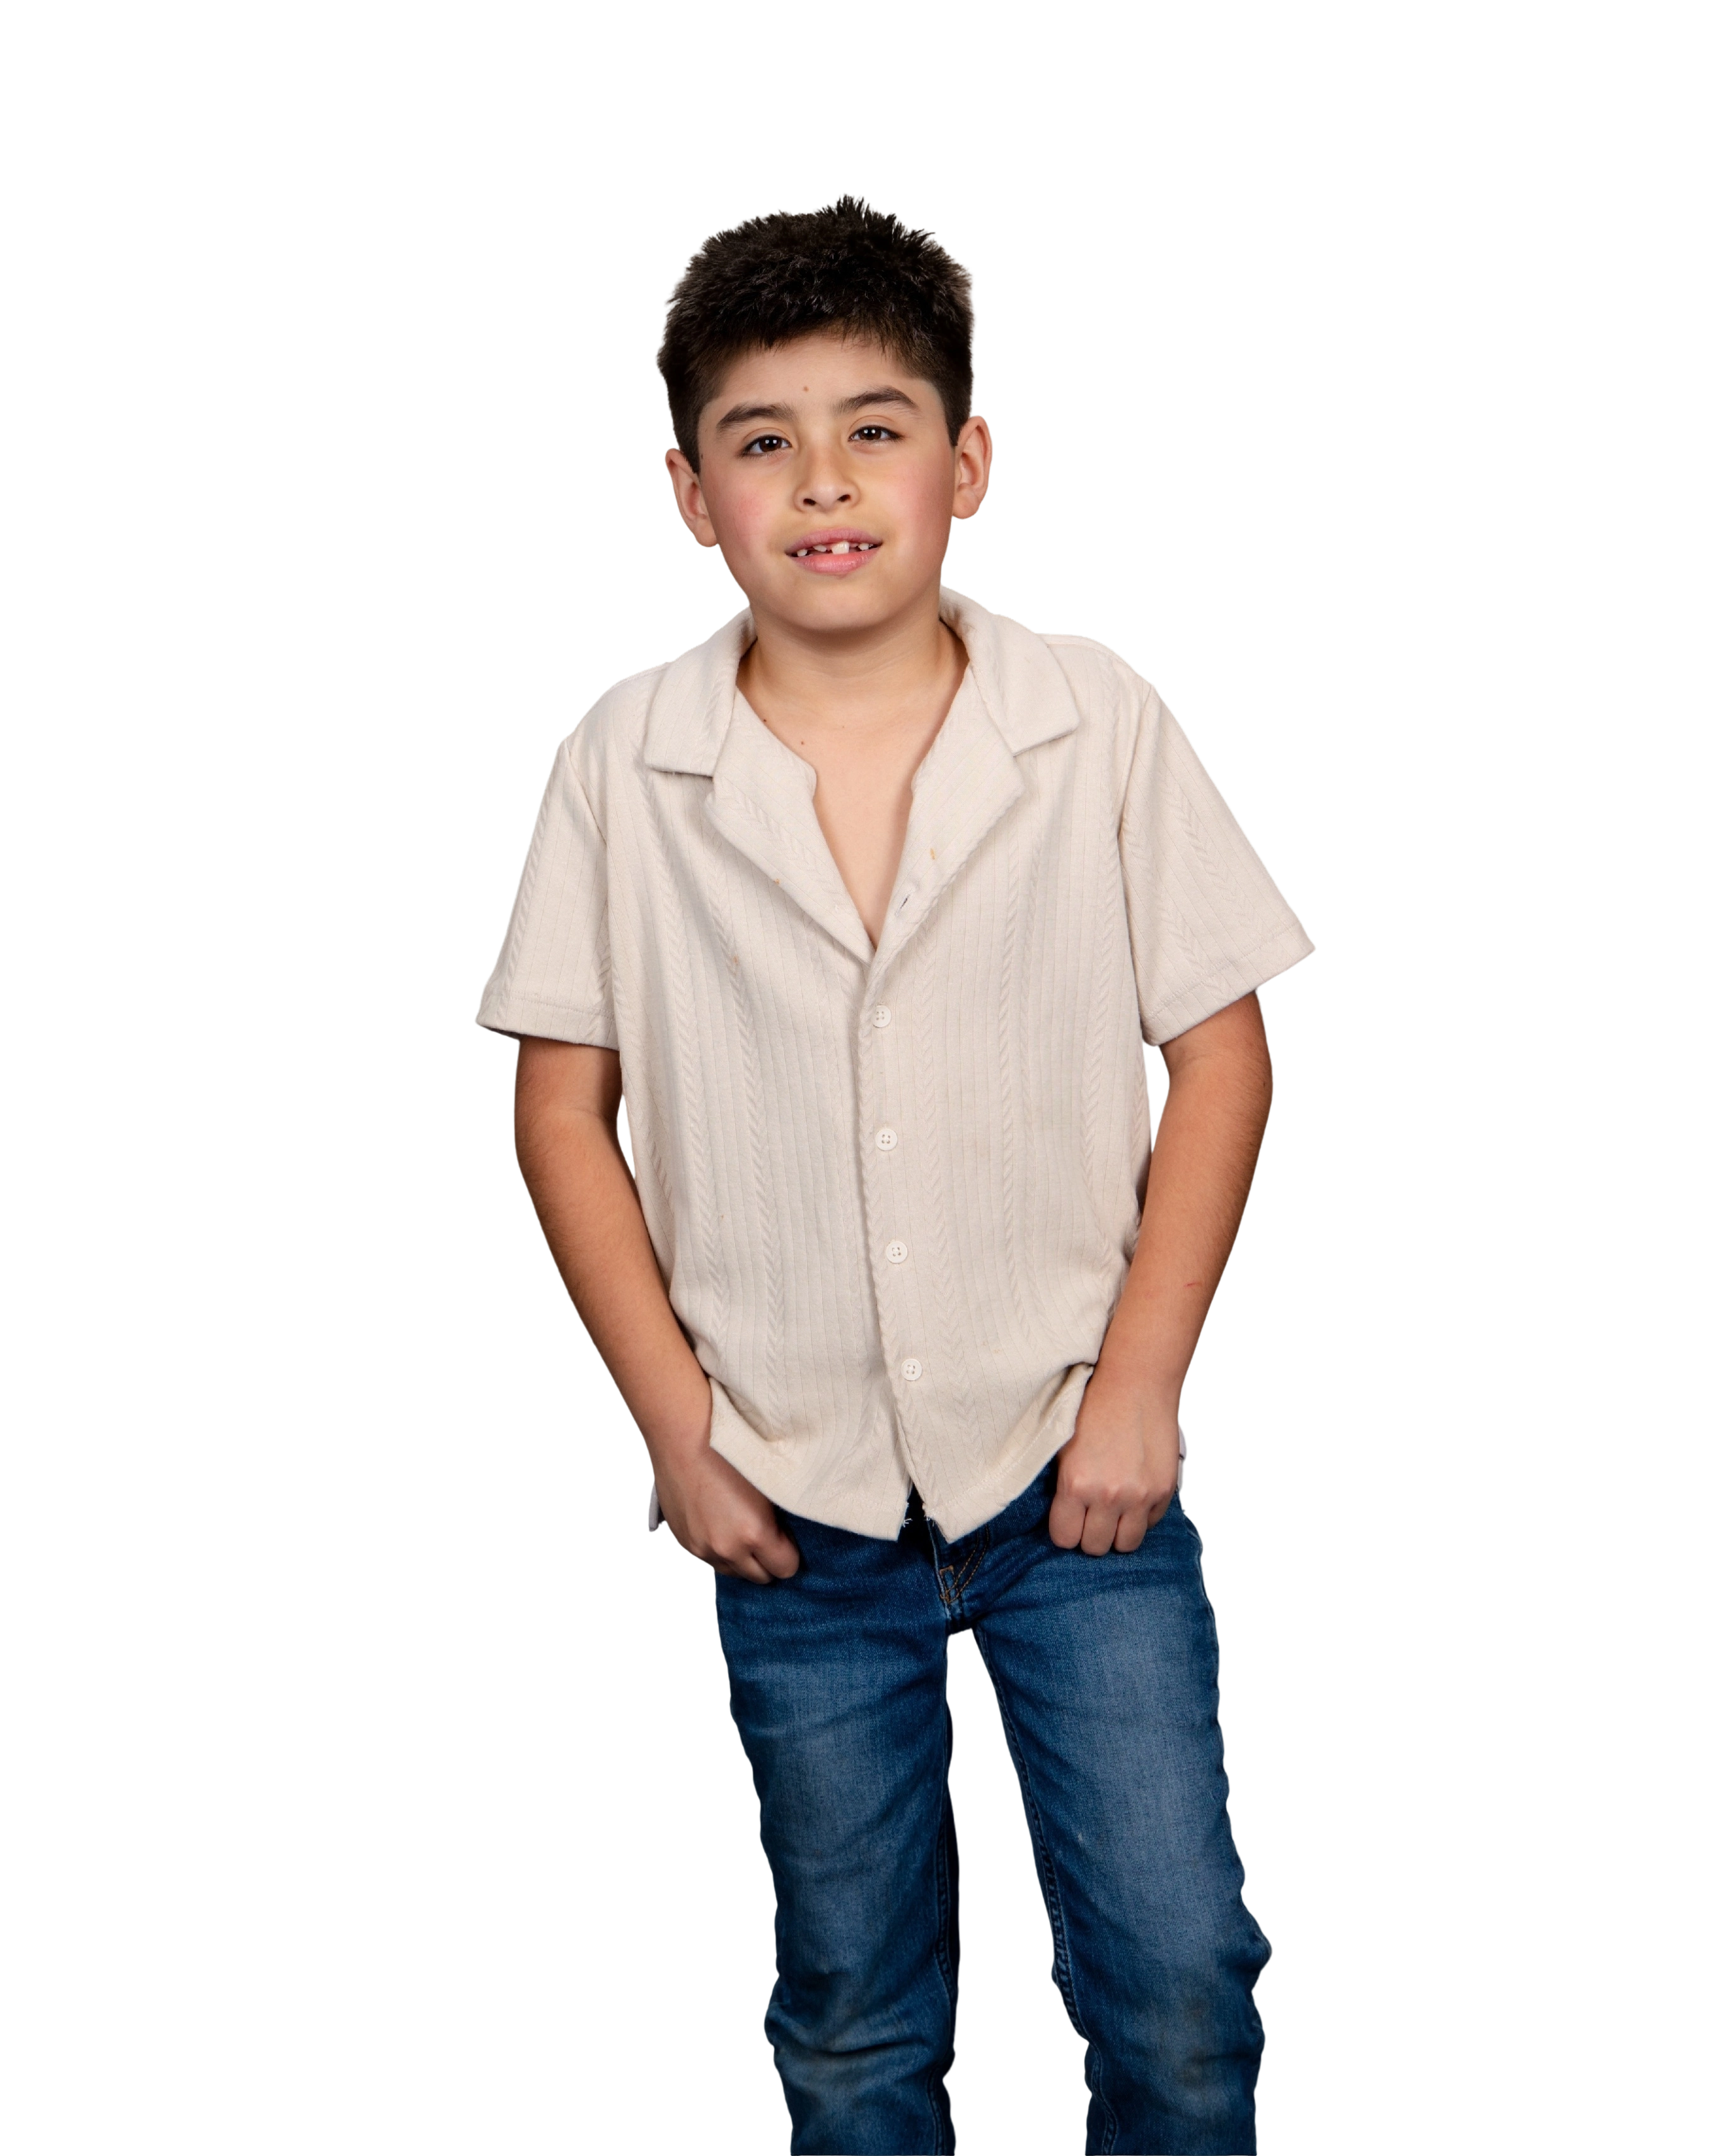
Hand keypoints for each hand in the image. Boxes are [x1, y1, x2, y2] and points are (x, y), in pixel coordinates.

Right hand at [650, 1413, 800, 1582]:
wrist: (684, 1435)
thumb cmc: (729, 1450)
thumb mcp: (769, 1482)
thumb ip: (779, 1517)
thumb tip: (787, 1533)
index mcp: (754, 1533)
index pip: (786, 1569)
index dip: (789, 1553)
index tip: (786, 1536)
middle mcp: (727, 1548)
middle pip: (760, 1577)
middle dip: (767, 1559)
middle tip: (766, 1532)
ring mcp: (703, 1548)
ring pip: (733, 1572)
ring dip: (742, 1558)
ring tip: (741, 1526)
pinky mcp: (685, 1542)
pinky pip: (710, 1560)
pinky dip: (719, 1550)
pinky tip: (720, 1523)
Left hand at [1048, 1368, 1181, 1555]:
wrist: (1136, 1384)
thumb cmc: (1095, 1410)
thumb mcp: (1064, 1448)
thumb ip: (1063, 1487)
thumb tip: (1064, 1519)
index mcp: (1076, 1484)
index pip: (1064, 1538)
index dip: (1065, 1531)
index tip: (1068, 1520)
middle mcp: (1108, 1495)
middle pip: (1095, 1547)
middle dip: (1090, 1535)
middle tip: (1091, 1516)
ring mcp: (1140, 1495)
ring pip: (1126, 1544)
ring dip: (1117, 1532)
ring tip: (1114, 1512)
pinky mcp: (1164, 1490)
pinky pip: (1149, 1524)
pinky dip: (1141, 1516)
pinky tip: (1134, 1494)